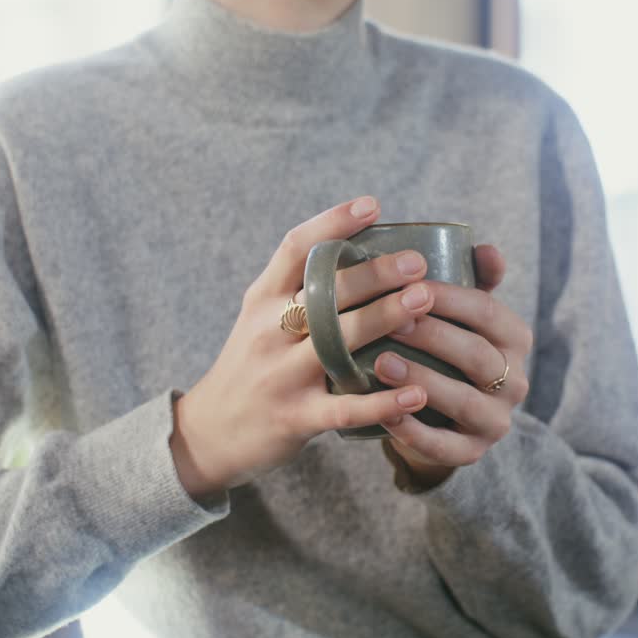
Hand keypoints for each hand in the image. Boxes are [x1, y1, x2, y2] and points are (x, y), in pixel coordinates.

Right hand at [172, 197, 435, 497]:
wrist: (210, 431)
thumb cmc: (251, 366)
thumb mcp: (260, 318)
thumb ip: (299, 289)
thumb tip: (363, 250)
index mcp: (262, 300)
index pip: (294, 248)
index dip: (332, 222)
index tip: (372, 205)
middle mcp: (267, 331)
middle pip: (323, 292)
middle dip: (374, 273)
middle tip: (418, 262)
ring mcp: (280, 376)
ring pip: (336, 341)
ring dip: (384, 317)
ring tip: (426, 302)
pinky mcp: (294, 418)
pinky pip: (344, 409)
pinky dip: (382, 402)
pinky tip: (417, 394)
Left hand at [373, 245, 531, 484]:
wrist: (439, 413)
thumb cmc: (445, 347)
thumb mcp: (461, 313)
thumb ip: (472, 278)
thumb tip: (485, 248)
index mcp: (515, 339)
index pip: (488, 312)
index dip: (449, 299)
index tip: (409, 285)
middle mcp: (516, 381)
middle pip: (476, 355)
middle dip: (432, 336)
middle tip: (389, 321)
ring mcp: (496, 421)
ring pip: (463, 400)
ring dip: (422, 380)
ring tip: (381, 362)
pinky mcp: (471, 453)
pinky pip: (444, 445)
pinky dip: (413, 430)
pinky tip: (384, 411)